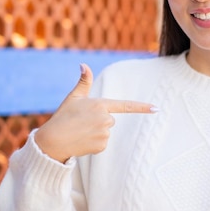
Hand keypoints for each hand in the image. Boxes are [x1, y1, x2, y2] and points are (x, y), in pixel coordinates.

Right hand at [34, 64, 156, 162]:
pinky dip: (94, 143)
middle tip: (82, 122)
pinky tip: (83, 141)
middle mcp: (105, 119)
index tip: (156, 108)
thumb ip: (84, 82)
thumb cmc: (63, 117)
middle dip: (99, 121)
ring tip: (81, 132)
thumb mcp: (73, 98)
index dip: (142, 107)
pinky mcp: (102, 146)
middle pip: (110, 119)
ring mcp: (104, 133)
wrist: (53, 141)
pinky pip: (103, 143)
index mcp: (100, 104)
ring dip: (96, 132)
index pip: (126, 105)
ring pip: (106, 132)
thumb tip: (84, 64)